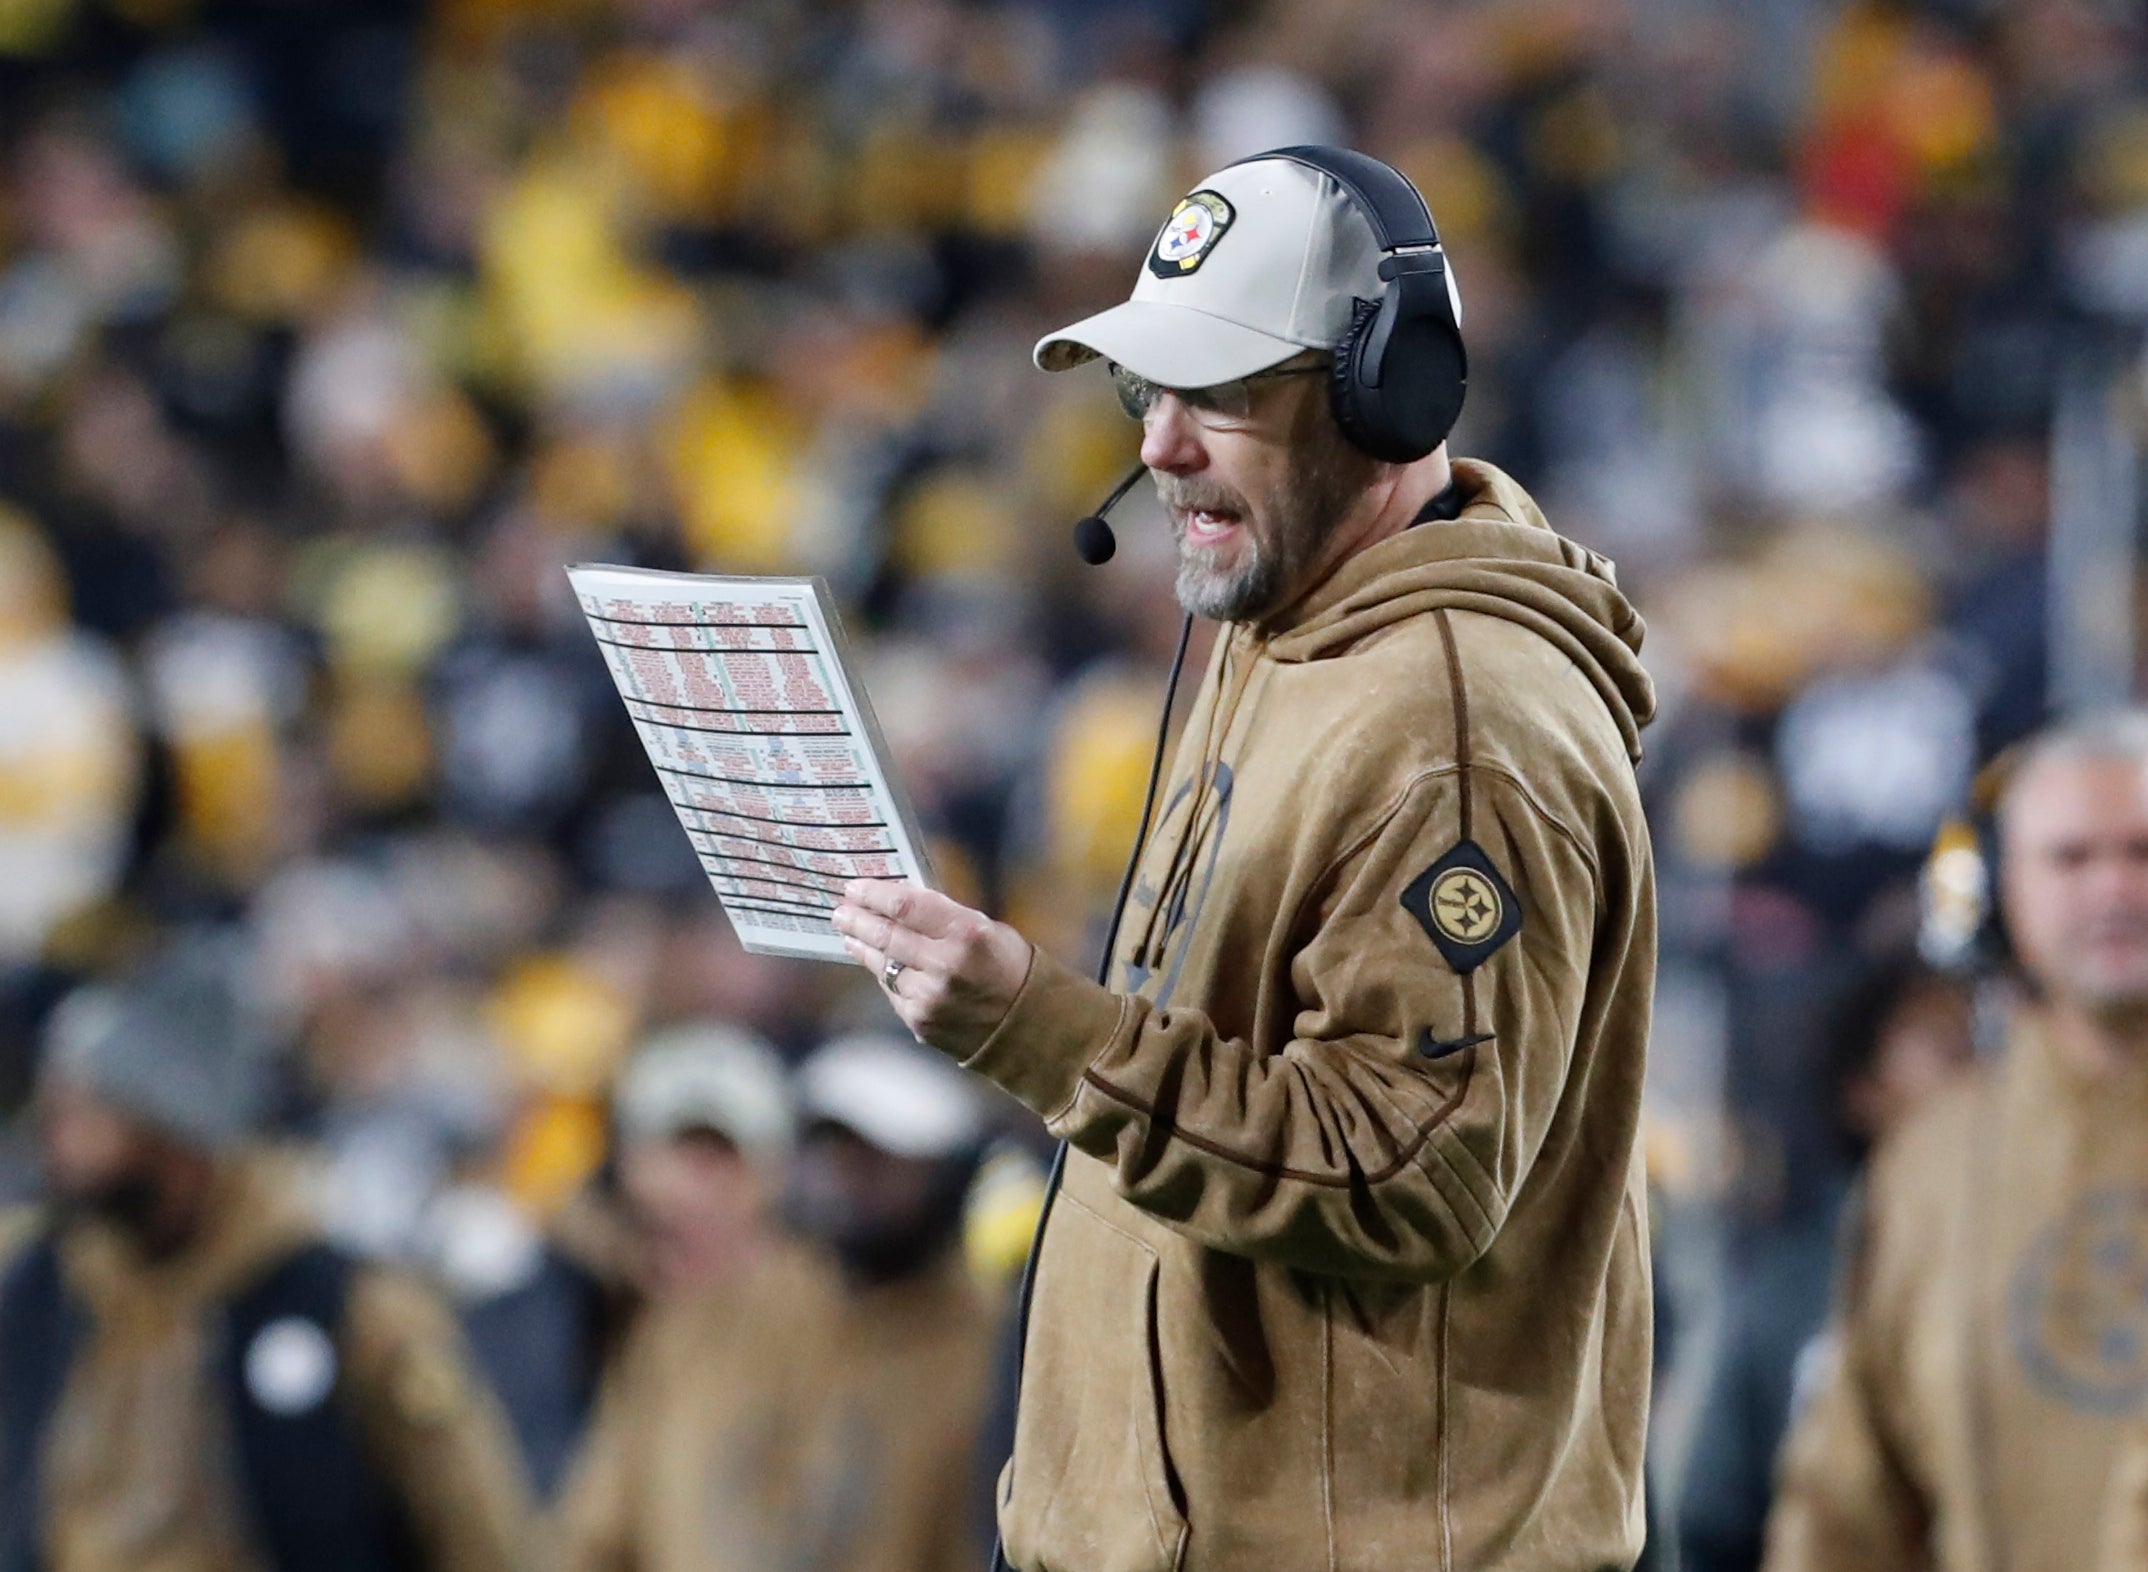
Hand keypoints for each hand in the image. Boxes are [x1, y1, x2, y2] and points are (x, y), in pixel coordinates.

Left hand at [832, 881, 1033, 1058]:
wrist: (1028, 1026)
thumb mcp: (986, 928)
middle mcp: (944, 965)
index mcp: (965, 934)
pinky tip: (876, 963)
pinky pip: (892, 990)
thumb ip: (943, 915)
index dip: (874, 894)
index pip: (905, 906)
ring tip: (850, 933)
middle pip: (885, 934)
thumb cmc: (1009, 967)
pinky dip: (883, 973)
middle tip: (840, 909)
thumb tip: (898, 899)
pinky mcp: (920, 1021)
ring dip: (862, 946)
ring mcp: (929, 997)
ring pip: (882, 965)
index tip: (855, 887)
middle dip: (857, 918)